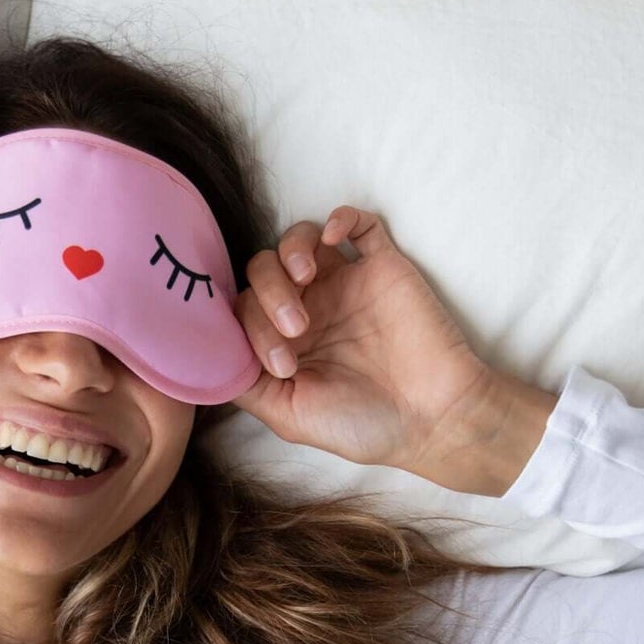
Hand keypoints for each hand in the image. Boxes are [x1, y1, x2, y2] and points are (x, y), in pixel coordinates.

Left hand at [229, 207, 496, 471]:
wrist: (434, 417)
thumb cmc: (364, 425)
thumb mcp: (289, 416)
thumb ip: (246, 384)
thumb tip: (209, 357)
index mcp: (284, 343)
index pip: (242, 311)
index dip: (248, 327)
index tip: (281, 363)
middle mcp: (309, 309)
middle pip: (261, 271)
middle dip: (267, 296)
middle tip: (297, 330)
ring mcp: (344, 285)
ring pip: (297, 240)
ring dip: (288, 253)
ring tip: (304, 280)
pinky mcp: (381, 266)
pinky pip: (357, 223)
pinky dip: (339, 218)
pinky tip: (333, 237)